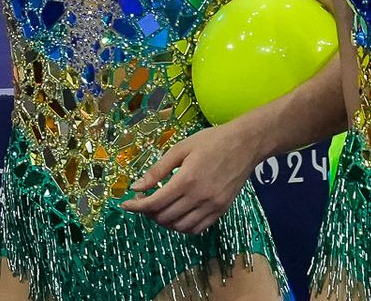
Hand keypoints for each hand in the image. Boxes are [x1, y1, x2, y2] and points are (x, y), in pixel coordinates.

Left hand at [118, 123, 261, 233]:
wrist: (245, 144)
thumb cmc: (211, 141)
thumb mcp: (180, 148)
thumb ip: (157, 170)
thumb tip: (136, 187)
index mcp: (186, 180)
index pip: (155, 203)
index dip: (136, 207)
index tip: (125, 205)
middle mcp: (199, 197)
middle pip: (165, 217)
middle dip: (148, 212)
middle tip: (143, 200)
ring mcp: (212, 206)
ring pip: (180, 227)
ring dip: (164, 221)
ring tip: (159, 208)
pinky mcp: (221, 210)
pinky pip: (197, 228)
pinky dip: (182, 227)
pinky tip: (177, 214)